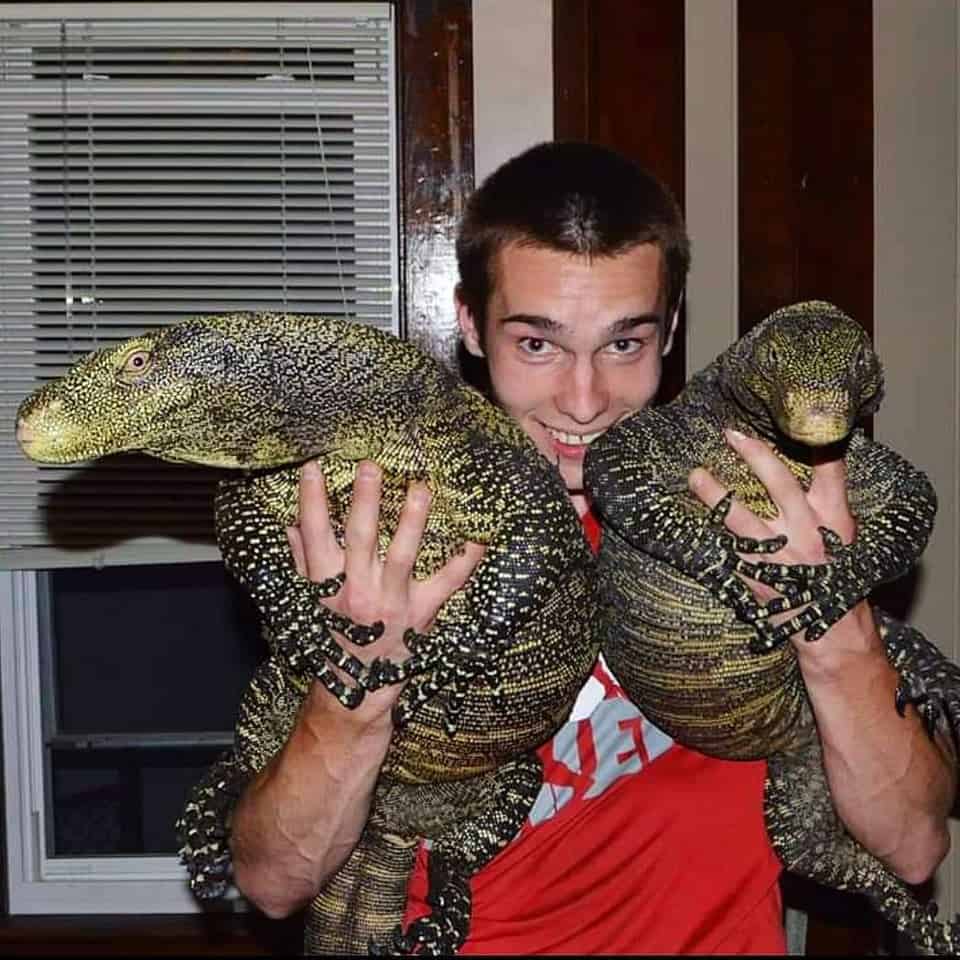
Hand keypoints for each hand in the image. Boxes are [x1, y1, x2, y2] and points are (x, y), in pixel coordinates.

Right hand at [287, 459, 484, 726]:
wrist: (355, 692)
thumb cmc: (332, 639)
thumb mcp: (308, 601)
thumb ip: (303, 560)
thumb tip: (292, 524)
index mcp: (326, 584)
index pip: (314, 535)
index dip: (311, 501)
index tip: (312, 467)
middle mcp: (357, 590)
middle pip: (361, 538)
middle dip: (365, 500)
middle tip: (371, 466)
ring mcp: (390, 602)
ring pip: (402, 555)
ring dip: (413, 521)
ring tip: (422, 488)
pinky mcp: (421, 613)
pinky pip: (447, 583)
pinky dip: (465, 561)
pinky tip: (480, 537)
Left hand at [688, 428, 865, 649]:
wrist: (832, 631)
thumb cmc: (836, 575)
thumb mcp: (842, 533)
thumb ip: (826, 497)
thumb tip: (815, 451)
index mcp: (833, 520)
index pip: (831, 472)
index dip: (816, 443)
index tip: (795, 416)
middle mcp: (808, 535)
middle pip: (781, 487)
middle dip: (756, 457)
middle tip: (732, 434)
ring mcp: (780, 558)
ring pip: (744, 522)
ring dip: (717, 497)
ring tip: (695, 476)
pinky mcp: (756, 579)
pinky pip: (727, 552)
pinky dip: (708, 536)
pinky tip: (686, 521)